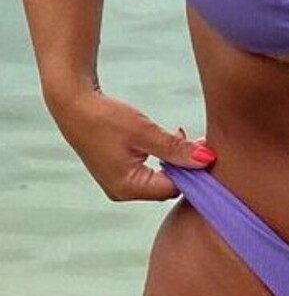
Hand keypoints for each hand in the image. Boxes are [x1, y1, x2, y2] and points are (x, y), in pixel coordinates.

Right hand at [50, 87, 216, 200]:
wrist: (72, 103)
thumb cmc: (106, 117)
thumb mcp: (145, 132)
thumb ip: (176, 148)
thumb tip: (206, 159)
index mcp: (128, 188)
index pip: (174, 189)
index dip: (194, 171)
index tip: (208, 150)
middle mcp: (122, 192)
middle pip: (168, 186)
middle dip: (185, 165)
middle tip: (198, 139)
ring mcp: (118, 183)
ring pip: (160, 178)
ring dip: (175, 159)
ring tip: (182, 134)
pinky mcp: (117, 171)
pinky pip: (148, 171)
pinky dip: (161, 157)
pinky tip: (167, 138)